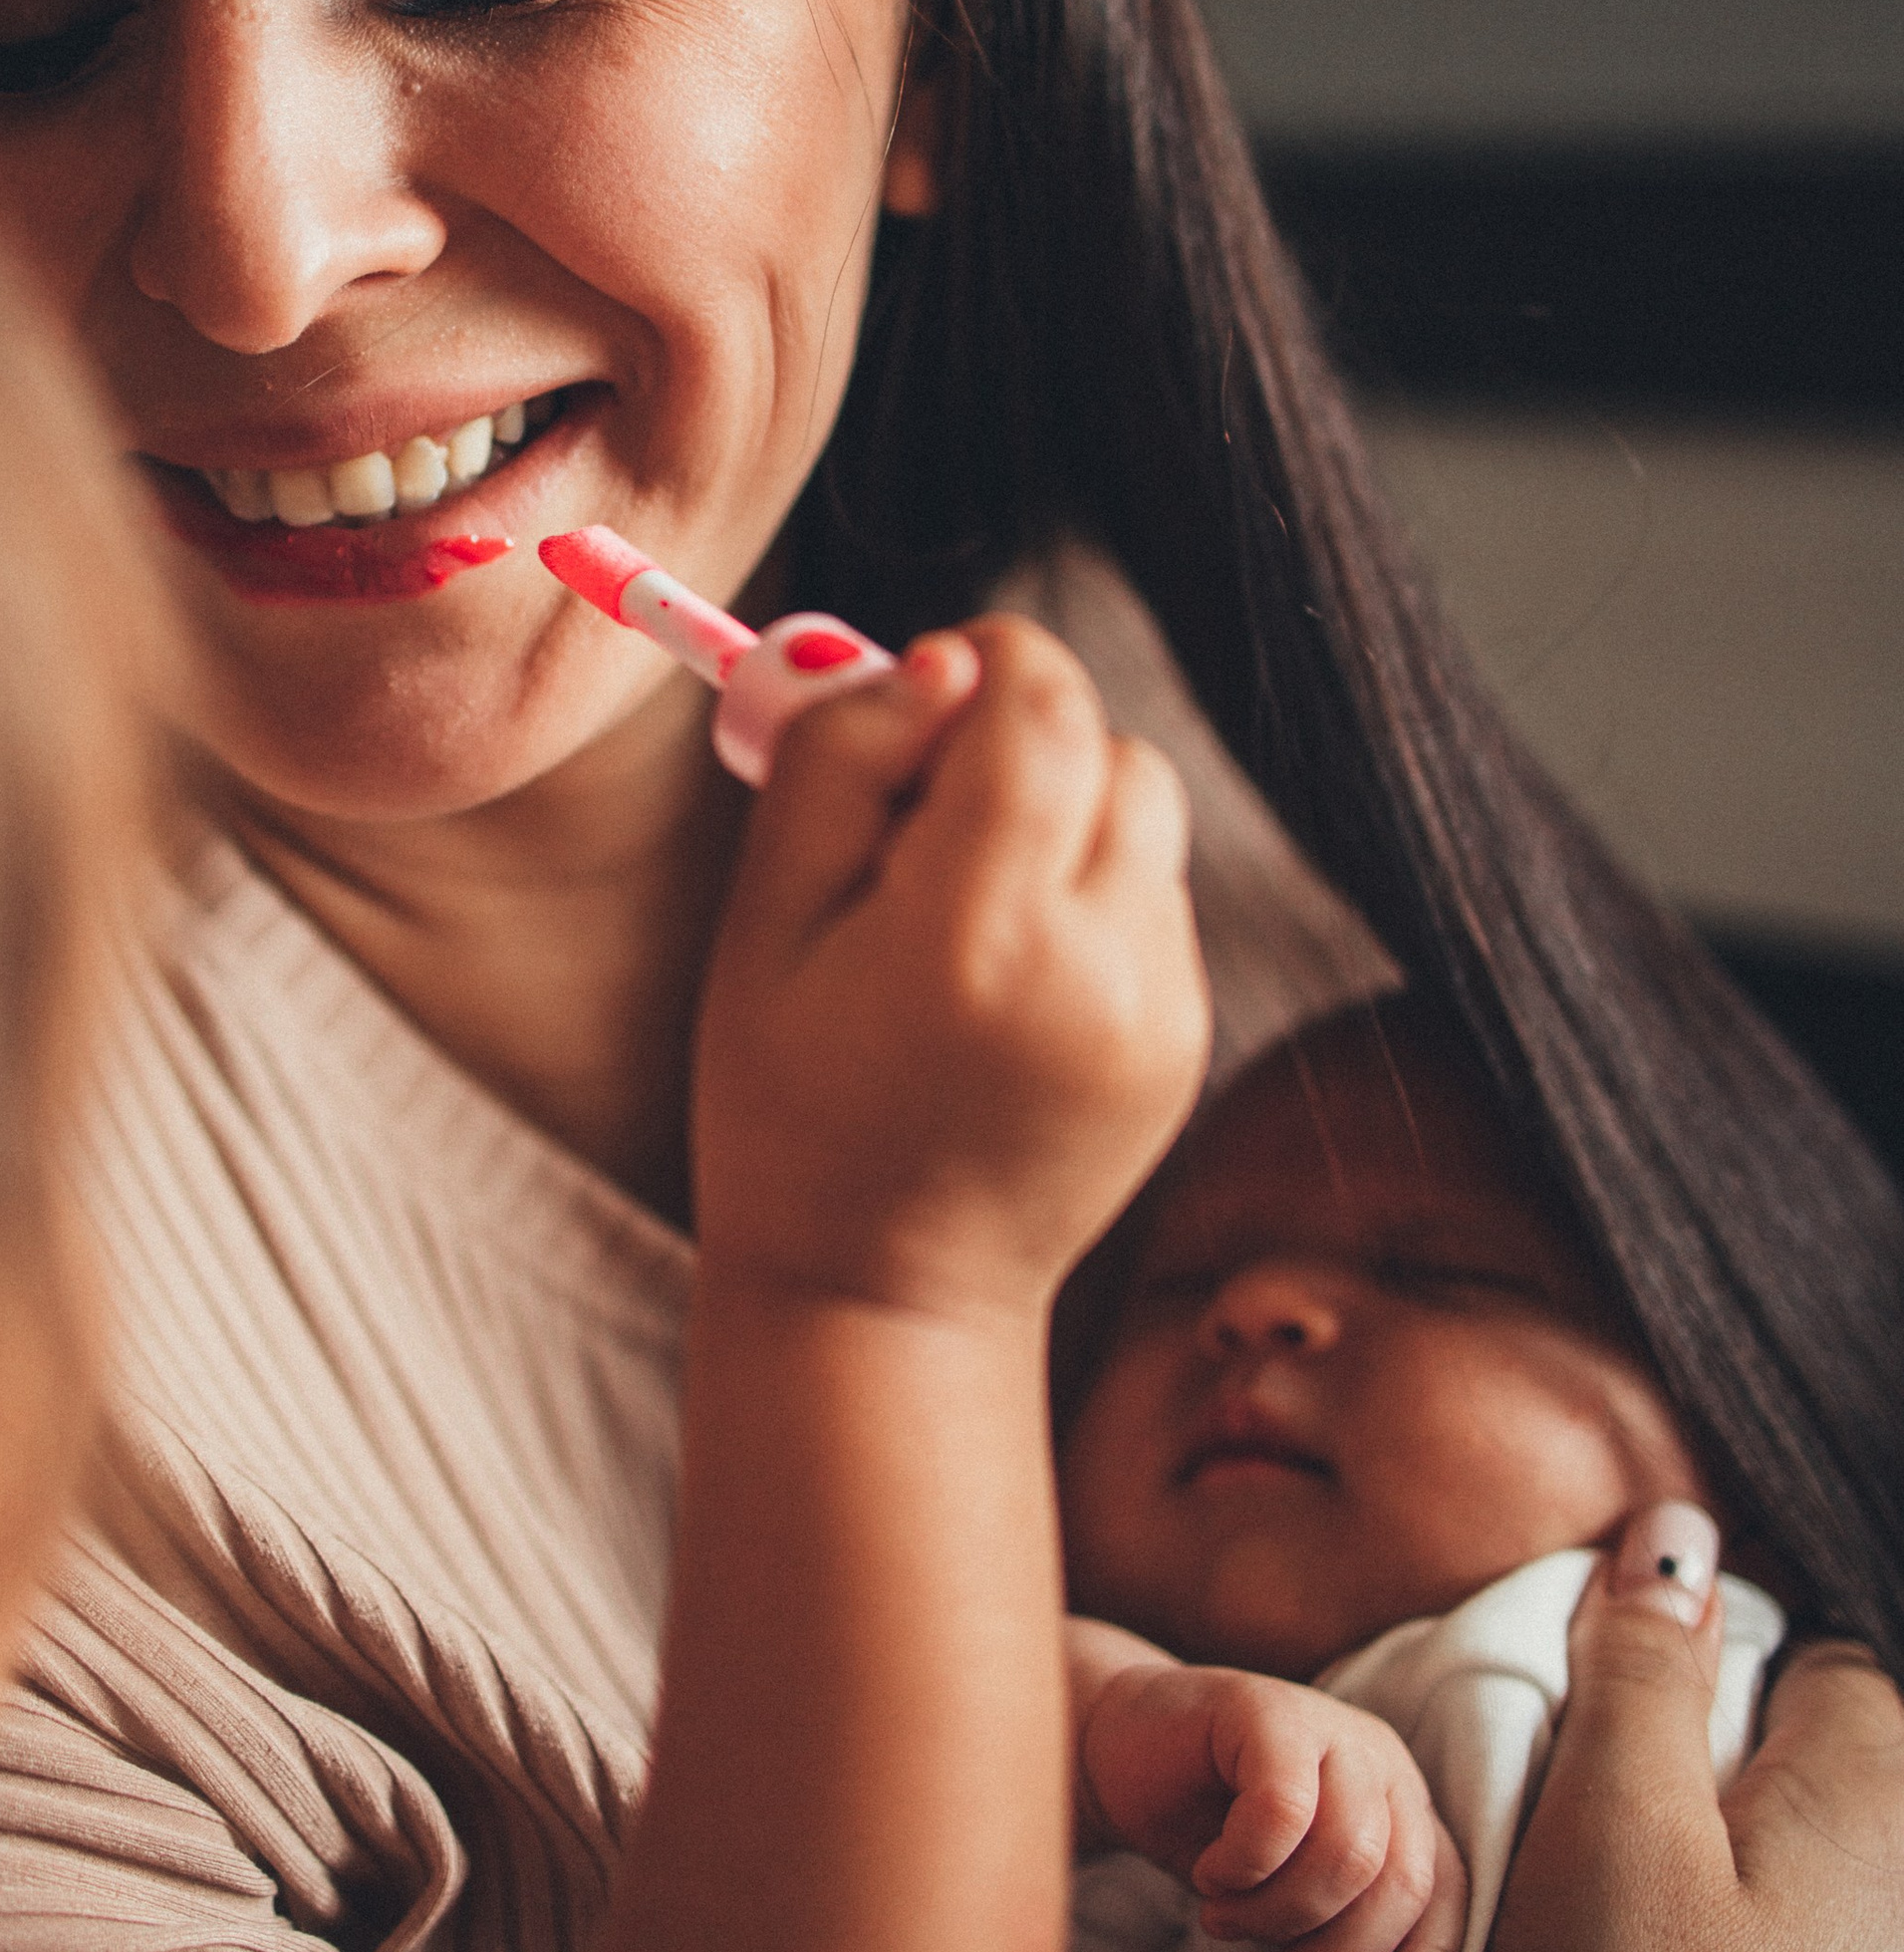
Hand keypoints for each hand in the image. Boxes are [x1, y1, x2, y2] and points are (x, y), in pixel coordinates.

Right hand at [692, 618, 1207, 1331]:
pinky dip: (1088, 894)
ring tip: (964, 905)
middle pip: (1104, 743)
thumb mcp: (763, 919)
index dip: (980, 665)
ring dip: (1063, 813)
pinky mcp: (1188, 1037)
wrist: (883, 1293)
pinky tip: (1008, 978)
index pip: (1039, 703)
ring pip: (1143, 809)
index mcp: (976, 935)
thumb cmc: (789, 1103)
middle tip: (916, 817)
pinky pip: (1153, 894)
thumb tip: (939, 658)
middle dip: (1017, 739)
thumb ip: (842, 761)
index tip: (913, 703)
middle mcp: (1096, 968)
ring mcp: (1160, 1009)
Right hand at [1077, 1645, 1469, 1951]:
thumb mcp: (1290, 1893)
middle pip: (1398, 1880)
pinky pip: (1282, 1811)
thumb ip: (1349, 1930)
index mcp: (1399, 1803)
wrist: (1118, 1751)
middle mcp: (1379, 1760)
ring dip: (1278, 1915)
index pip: (1444, 1887)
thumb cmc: (1211, 1831)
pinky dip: (1243, 1866)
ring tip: (1224, 1920)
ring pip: (1347, 1853)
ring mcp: (1328, 1727)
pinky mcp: (1268, 1711)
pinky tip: (1210, 1872)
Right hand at [1476, 1505, 1903, 1951]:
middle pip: (1837, 1784)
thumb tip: (1670, 1532)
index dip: (1702, 1696)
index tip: (1620, 1782)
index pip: (1810, 1662)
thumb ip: (1637, 1667)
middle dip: (1742, 1808)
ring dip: (1763, 1925)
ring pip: (1840, 1905)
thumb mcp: (1603, 1833)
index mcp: (1877, 1790)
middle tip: (1627, 1902)